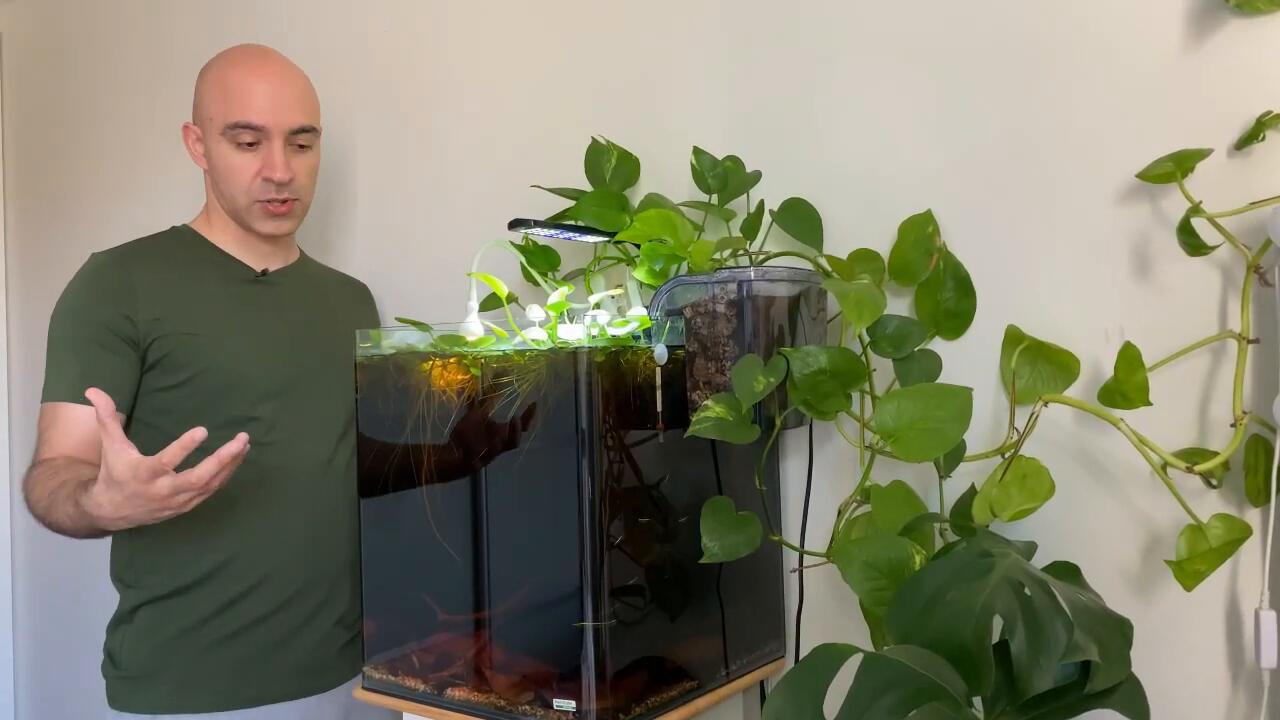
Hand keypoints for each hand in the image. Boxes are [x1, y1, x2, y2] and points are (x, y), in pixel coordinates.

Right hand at [80, 387, 249, 530]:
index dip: (185, 447)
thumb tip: (93, 389)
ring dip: (230, 465)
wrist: (110, 511)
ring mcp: (177, 501)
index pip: (167, 460)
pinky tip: (237, 458)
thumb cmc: (113, 472)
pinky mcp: (186, 506)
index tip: (203, 430)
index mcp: (144, 473)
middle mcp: (163, 490)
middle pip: (198, 478)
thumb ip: (106, 417)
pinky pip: (211, 491)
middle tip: (241, 440)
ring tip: (244, 444)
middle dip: (222, 459)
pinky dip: (226, 475)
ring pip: (210, 485)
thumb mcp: (110, 445)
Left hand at [447, 395, 536, 474]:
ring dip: (500, 442)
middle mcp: (499, 444)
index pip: (520, 426)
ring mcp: (488, 454)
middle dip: (516, 431)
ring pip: (498, 451)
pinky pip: (480, 460)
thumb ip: (487, 398)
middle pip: (514, 441)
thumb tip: (498, 375)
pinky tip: (480, 452)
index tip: (534, 403)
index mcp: (501, 432)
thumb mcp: (477, 413)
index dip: (528, 416)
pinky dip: (481, 455)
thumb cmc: (467, 434)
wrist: (452, 453)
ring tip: (499, 434)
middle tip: (516, 418)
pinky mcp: (476, 462)